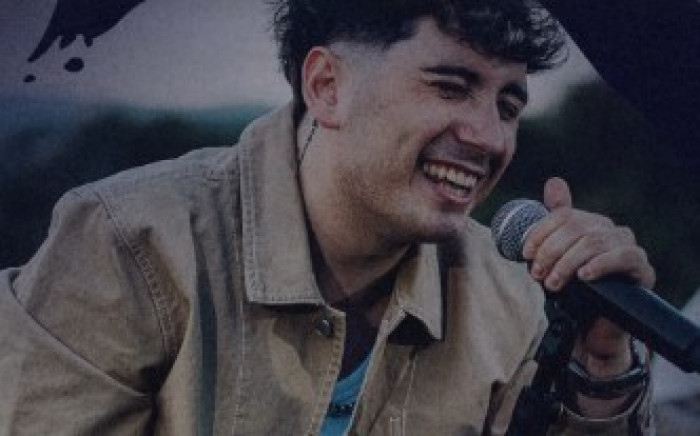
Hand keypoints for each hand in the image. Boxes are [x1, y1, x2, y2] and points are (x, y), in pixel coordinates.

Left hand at [521, 177, 654, 415]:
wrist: (591, 328)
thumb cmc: (571, 291)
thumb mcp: (553, 259)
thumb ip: (550, 226)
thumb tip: (555, 181)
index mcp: (588, 223)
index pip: (563, 215)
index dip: (541, 232)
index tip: (525, 253)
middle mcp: (609, 230)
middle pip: (576, 227)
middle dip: (551, 251)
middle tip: (537, 274)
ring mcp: (627, 247)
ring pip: (594, 242)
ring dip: (567, 263)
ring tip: (554, 283)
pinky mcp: (641, 268)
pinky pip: (624, 256)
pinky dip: (599, 265)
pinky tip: (584, 277)